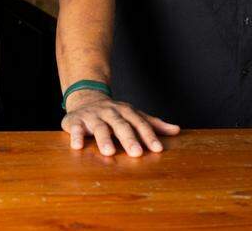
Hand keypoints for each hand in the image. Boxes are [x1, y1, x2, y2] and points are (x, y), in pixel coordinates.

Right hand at [61, 89, 179, 156]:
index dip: (148, 136)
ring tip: (109, 152)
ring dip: (104, 139)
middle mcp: (110, 112)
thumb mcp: (133, 115)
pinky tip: (78, 146)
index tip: (157, 149)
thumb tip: (177, 130)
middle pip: (120, 125)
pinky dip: (76, 136)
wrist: (85, 98)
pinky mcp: (75, 120)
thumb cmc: (114, 113)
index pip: (139, 124)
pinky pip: (75, 128)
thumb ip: (153, 124)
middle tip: (137, 153)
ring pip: (99, 127)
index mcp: (125, 111)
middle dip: (129, 138)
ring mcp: (92, 115)